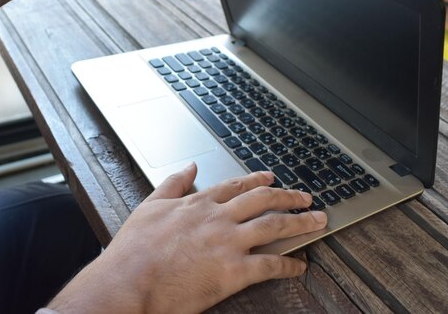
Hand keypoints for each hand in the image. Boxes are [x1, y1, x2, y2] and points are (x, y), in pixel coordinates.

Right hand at [48, 163, 326, 312]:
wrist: (128, 282)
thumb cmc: (135, 250)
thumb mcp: (150, 206)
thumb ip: (173, 183)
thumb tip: (190, 166)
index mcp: (200, 202)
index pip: (237, 186)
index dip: (258, 181)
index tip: (272, 179)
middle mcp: (219, 217)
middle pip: (264, 200)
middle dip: (290, 197)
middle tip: (307, 197)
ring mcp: (229, 243)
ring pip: (275, 226)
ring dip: (301, 222)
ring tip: (319, 221)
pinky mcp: (234, 272)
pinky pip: (270, 266)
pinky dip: (289, 265)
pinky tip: (300, 265)